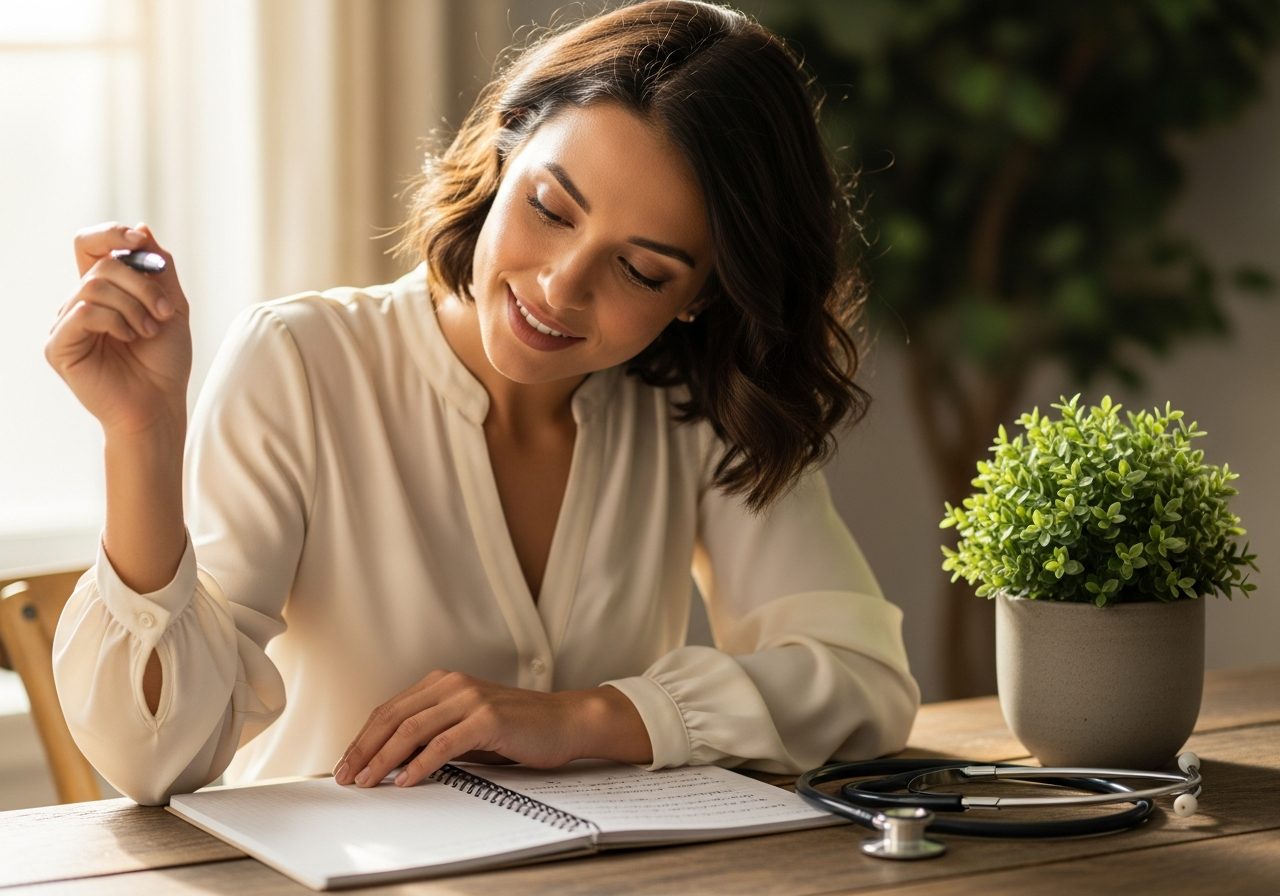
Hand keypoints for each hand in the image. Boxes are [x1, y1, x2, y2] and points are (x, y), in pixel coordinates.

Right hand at [45, 222, 192, 435]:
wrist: (160, 403)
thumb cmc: (165, 361)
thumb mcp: (172, 305)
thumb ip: (159, 269)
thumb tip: (141, 229)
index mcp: (102, 292)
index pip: (90, 245)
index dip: (110, 235)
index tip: (138, 242)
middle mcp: (78, 304)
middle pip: (101, 265)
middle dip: (142, 285)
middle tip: (164, 312)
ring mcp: (65, 324)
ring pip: (94, 287)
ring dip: (134, 307)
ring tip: (149, 331)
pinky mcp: (58, 346)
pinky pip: (83, 312)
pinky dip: (115, 321)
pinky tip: (128, 339)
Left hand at [332, 671, 651, 787]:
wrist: (566, 722)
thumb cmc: (519, 729)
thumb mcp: (469, 727)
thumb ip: (436, 735)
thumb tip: (394, 761)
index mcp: (444, 683)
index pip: (391, 709)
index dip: (364, 737)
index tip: (347, 763)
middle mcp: (453, 685)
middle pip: (394, 717)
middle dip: (364, 749)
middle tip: (347, 776)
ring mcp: (470, 699)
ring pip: (412, 729)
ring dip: (383, 758)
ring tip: (368, 781)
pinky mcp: (487, 719)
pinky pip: (444, 743)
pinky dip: (420, 764)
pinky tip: (406, 780)